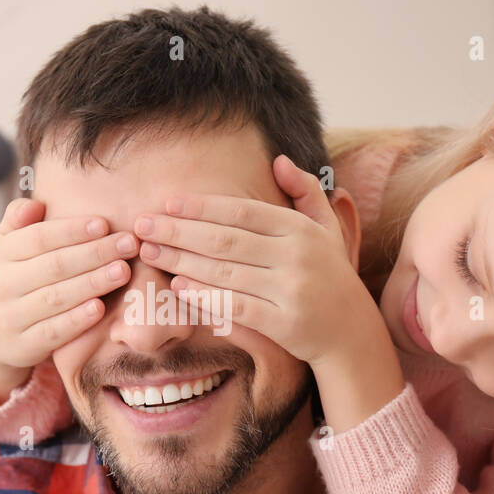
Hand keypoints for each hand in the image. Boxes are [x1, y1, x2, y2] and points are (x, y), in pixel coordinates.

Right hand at [0, 198, 137, 400]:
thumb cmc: (16, 280)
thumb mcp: (10, 248)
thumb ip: (19, 221)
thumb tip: (35, 204)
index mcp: (4, 254)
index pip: (38, 238)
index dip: (71, 230)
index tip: (104, 224)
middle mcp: (4, 284)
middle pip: (53, 265)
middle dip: (94, 253)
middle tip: (128, 244)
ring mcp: (12, 316)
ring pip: (55, 297)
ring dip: (92, 283)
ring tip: (122, 271)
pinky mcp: (24, 345)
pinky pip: (52, 331)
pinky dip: (76, 320)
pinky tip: (100, 308)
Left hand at [131, 155, 372, 365]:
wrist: (351, 333)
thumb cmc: (330, 275)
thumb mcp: (326, 228)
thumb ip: (305, 192)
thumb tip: (278, 161)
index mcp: (301, 229)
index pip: (242, 212)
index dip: (202, 207)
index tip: (167, 203)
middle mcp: (296, 256)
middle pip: (226, 240)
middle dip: (178, 232)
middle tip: (142, 226)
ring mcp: (290, 291)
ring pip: (224, 272)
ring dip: (181, 261)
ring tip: (149, 252)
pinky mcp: (283, 324)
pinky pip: (234, 306)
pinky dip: (204, 295)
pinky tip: (178, 285)